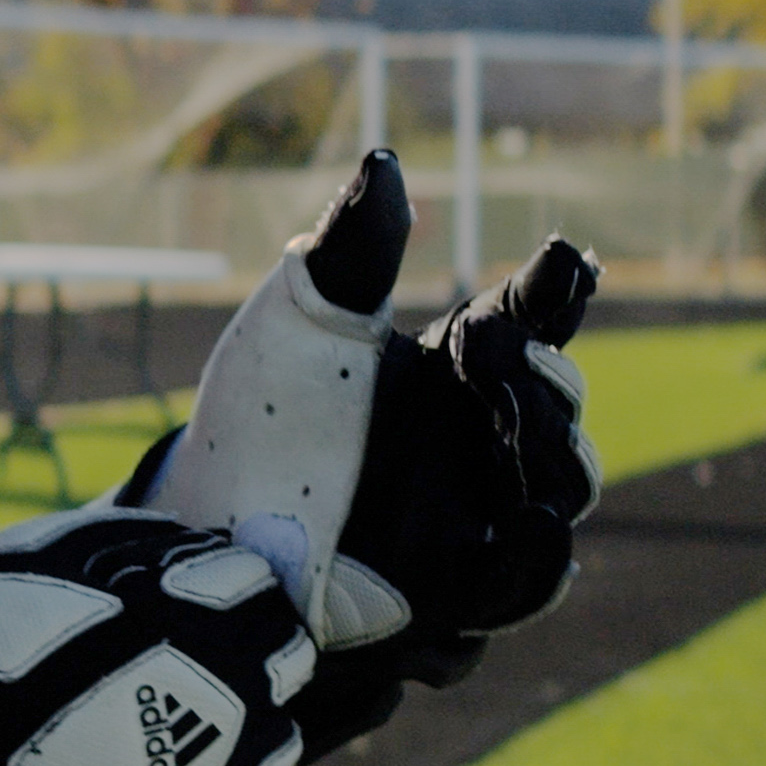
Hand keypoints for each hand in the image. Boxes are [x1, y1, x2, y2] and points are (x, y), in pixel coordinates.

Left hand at [132, 236, 601, 752]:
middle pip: (560, 420)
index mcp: (453, 375)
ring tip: (539, 455)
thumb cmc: (256, 421)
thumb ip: (352, 254)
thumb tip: (383, 165)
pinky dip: (529, 560)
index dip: (557, 295)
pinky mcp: (447, 600)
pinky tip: (530, 530)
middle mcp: (473, 448)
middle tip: (500, 362)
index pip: (534, 324)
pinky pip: (512, 586)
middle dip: (548, 393)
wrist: (203, 536)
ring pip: (556, 504)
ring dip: (556, 473)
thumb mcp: (298, 324)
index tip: (562, 262)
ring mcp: (468, 525)